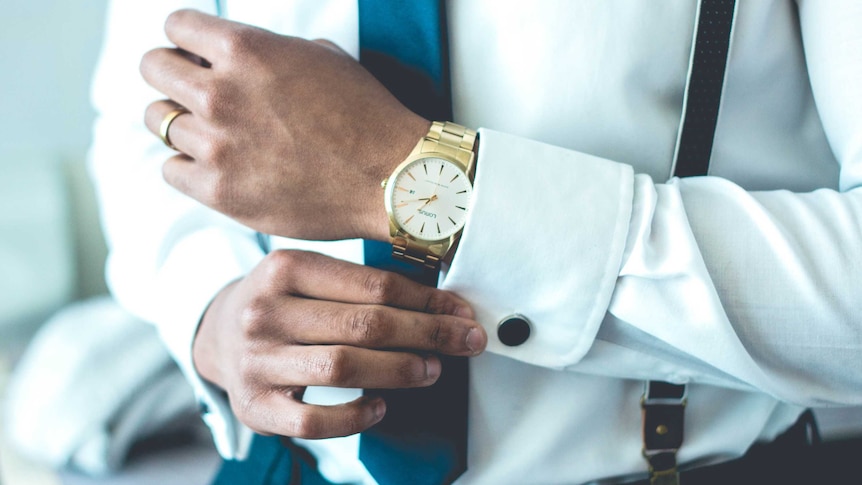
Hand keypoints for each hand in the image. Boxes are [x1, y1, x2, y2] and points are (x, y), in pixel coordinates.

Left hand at [140, 9, 429, 241]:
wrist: (389, 177)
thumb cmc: (365, 116)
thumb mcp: (320, 57)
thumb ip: (268, 51)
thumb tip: (237, 57)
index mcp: (246, 50)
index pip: (175, 27)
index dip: (186, 40)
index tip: (194, 55)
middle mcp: (221, 93)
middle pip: (152, 68)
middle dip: (170, 75)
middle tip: (191, 91)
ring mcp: (216, 145)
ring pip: (158, 122)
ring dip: (179, 123)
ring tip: (209, 133)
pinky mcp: (218, 190)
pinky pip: (170, 169)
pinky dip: (187, 166)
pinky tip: (214, 166)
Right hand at [192, 250, 485, 438]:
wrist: (218, 334)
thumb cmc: (282, 303)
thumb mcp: (309, 276)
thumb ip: (364, 284)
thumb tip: (443, 306)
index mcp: (285, 268)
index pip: (373, 285)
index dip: (427, 302)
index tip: (462, 313)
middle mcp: (264, 311)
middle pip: (365, 325)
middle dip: (427, 334)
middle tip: (464, 342)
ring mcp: (256, 361)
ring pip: (344, 367)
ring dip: (400, 370)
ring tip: (432, 369)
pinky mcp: (254, 407)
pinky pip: (314, 421)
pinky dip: (355, 416)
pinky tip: (381, 406)